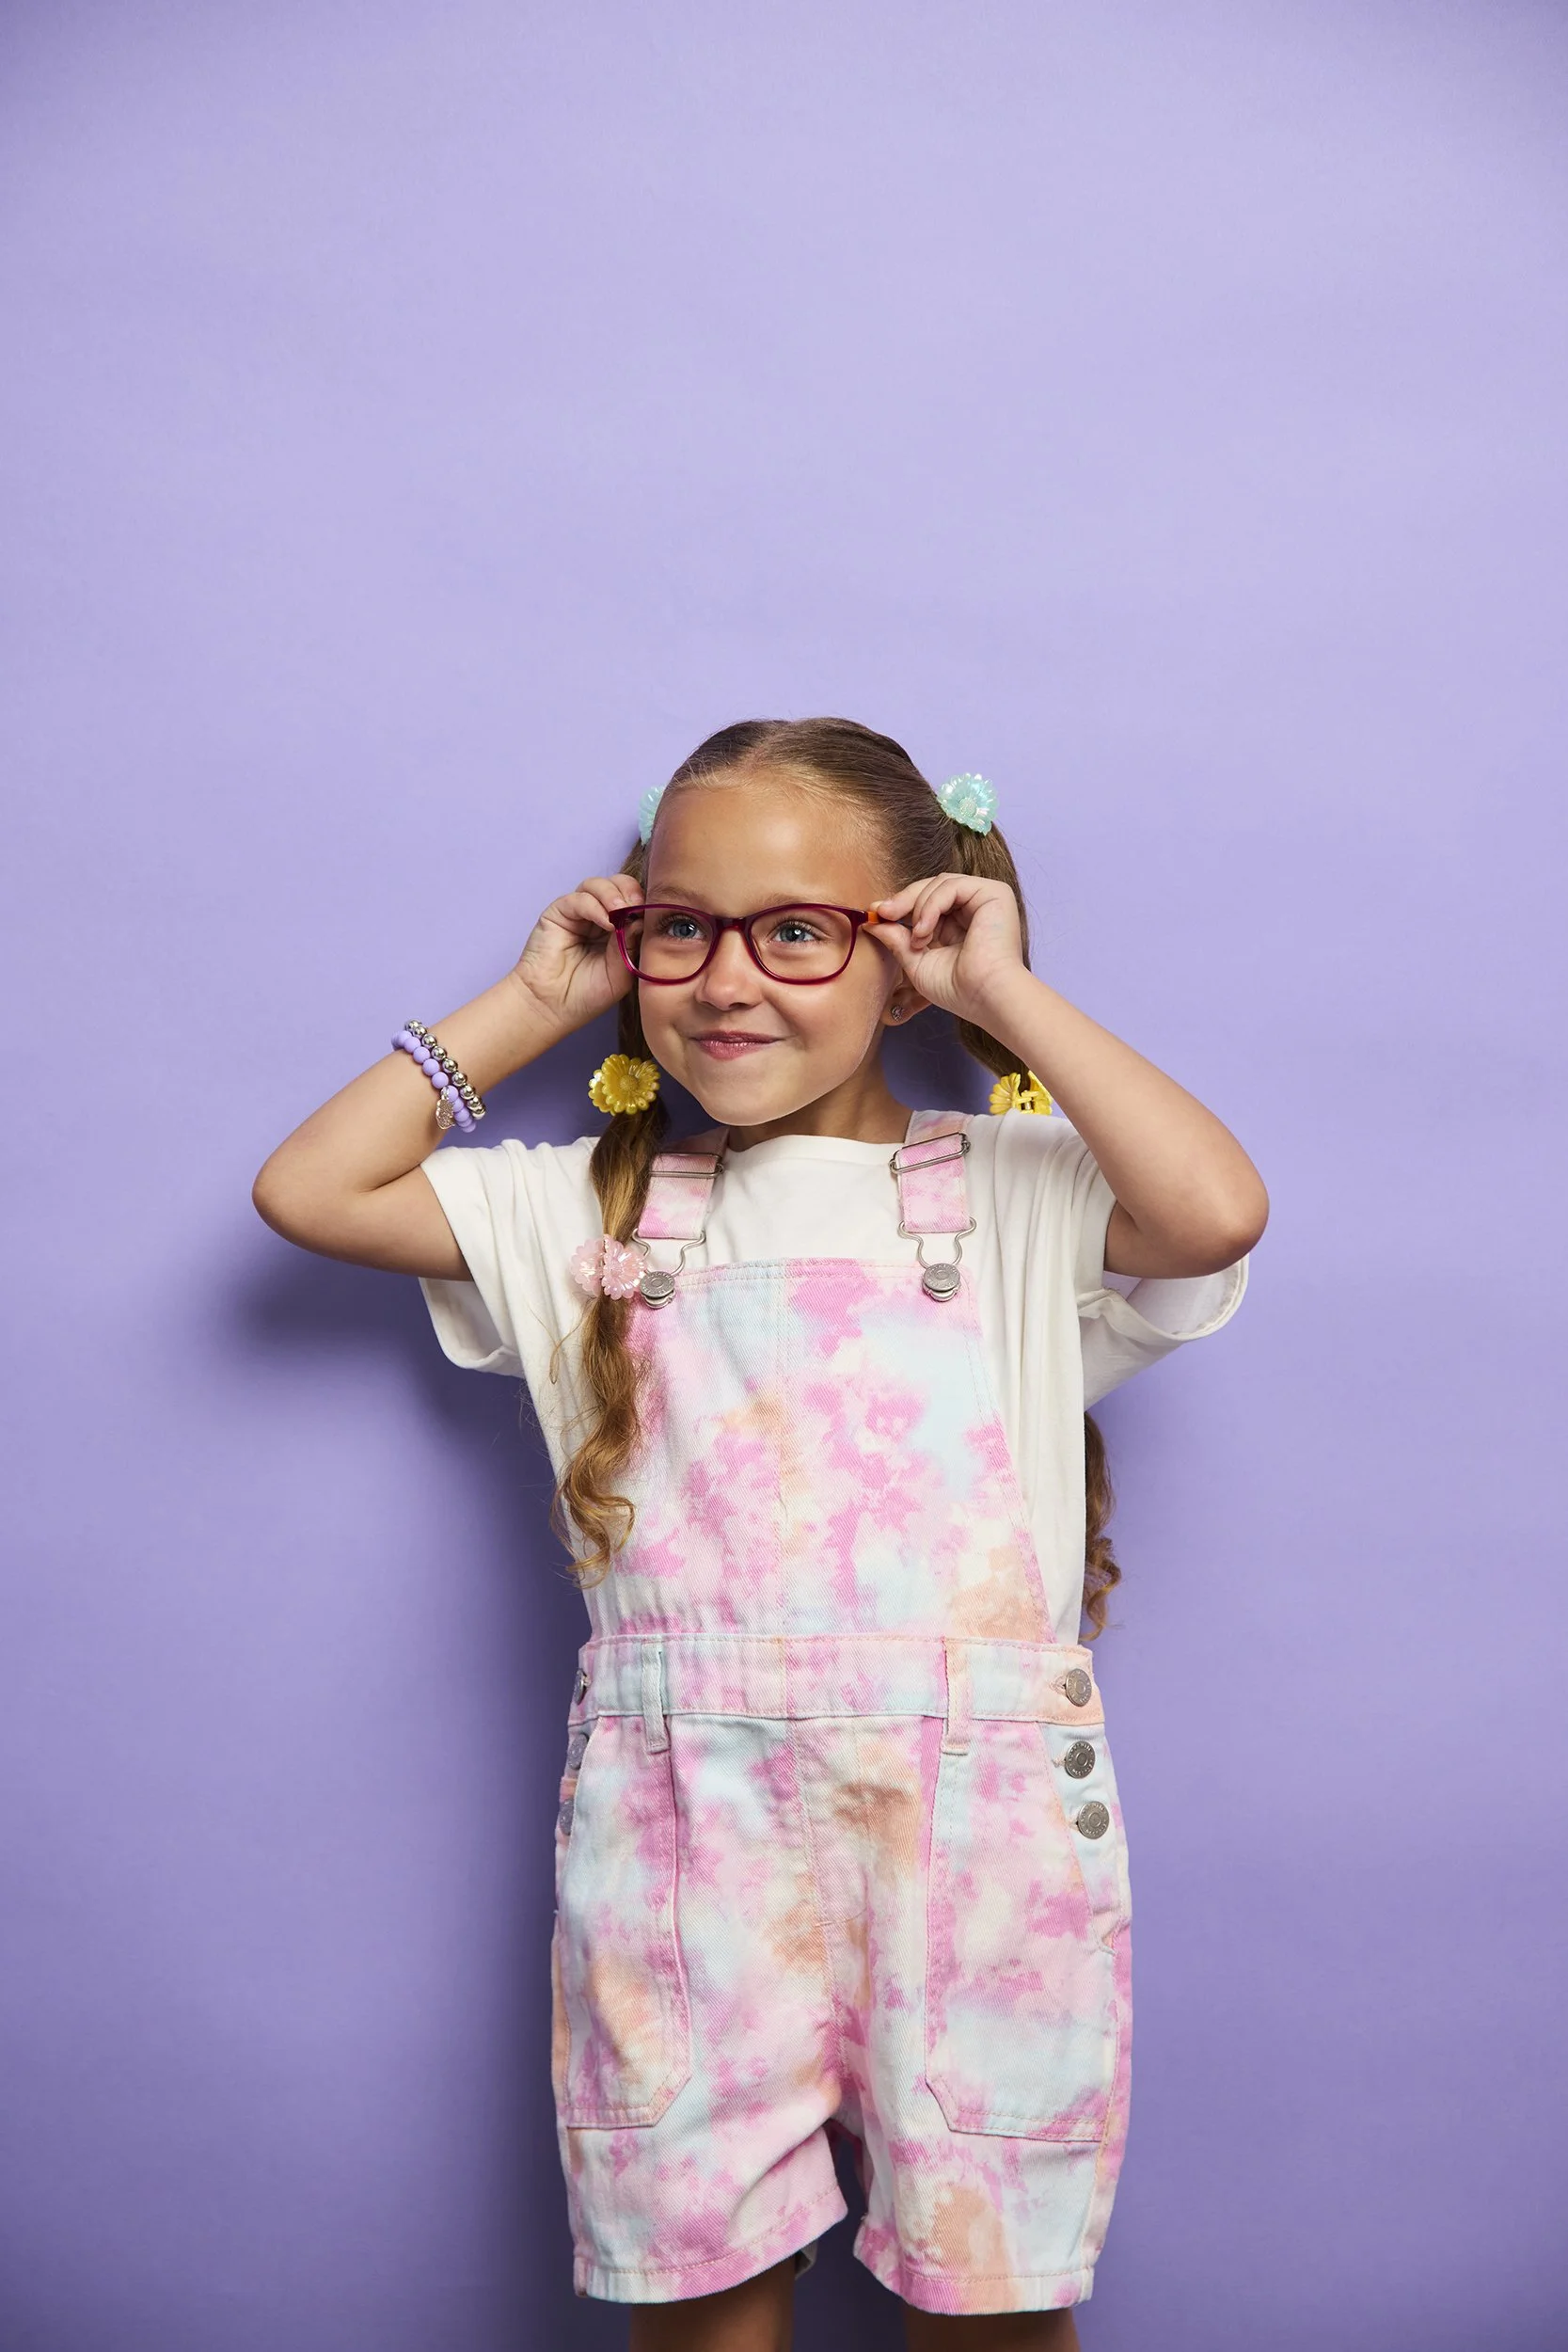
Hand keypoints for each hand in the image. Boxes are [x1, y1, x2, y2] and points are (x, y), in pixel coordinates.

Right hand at [511, 875, 642, 1035]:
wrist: (553, 1007)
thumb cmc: (588, 995)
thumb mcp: (621, 973)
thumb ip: (631, 945)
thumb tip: (641, 918)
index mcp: (617, 929)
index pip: (633, 900)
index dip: (643, 901)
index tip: (652, 913)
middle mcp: (598, 917)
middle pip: (617, 885)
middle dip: (629, 891)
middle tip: (636, 906)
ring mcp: (578, 914)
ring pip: (597, 885)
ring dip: (613, 894)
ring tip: (620, 912)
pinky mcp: (558, 913)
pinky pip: (578, 898)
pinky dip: (595, 905)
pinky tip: (605, 922)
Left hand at [869, 872, 1027, 1027]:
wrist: (985, 997)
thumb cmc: (958, 989)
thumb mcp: (917, 961)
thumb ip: (897, 939)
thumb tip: (872, 921)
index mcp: (961, 924)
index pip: (928, 901)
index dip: (901, 905)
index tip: (877, 914)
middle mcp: (975, 909)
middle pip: (932, 887)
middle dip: (904, 900)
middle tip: (883, 913)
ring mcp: (985, 898)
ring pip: (940, 883)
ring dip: (919, 908)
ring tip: (918, 940)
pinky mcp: (994, 893)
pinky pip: (951, 886)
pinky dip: (932, 906)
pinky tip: (925, 931)